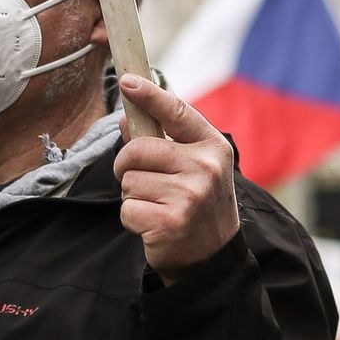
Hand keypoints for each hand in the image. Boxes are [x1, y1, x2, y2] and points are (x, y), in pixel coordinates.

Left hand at [113, 73, 239, 281]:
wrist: (211, 258)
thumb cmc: (196, 206)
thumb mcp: (189, 168)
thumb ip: (160, 141)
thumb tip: (127, 117)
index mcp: (212, 147)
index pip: (177, 112)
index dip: (149, 94)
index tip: (127, 81)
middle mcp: (205, 168)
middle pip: (138, 149)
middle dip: (129, 166)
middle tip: (146, 183)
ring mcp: (190, 195)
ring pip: (129, 181)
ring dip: (134, 196)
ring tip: (158, 207)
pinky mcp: (170, 221)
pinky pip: (127, 208)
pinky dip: (133, 219)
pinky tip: (154, 225)